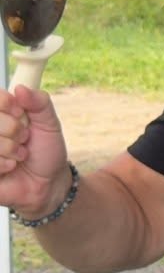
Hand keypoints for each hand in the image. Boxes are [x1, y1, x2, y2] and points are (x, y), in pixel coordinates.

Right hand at [0, 84, 73, 220]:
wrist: (47, 183)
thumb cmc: (45, 152)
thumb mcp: (49, 125)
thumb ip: (40, 103)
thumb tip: (22, 89)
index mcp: (0, 112)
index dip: (6, 104)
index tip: (19, 113)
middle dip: (13, 130)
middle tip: (23, 138)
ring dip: (10, 149)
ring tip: (19, 155)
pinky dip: (3, 164)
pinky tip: (10, 167)